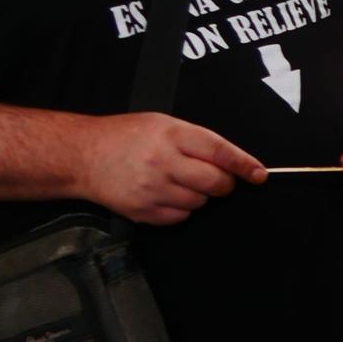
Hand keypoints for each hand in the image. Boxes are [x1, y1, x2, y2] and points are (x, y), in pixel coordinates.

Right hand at [72, 113, 264, 226]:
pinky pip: (181, 217)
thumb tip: (234, 162)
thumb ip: (197, 141)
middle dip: (223, 183)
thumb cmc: (125, 137)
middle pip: (215, 183)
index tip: (259, 175)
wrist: (82, 155)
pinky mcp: (144, 211)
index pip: (220, 152)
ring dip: (198, 195)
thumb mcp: (163, 124)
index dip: (244, 165)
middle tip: (215, 178)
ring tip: (177, 180)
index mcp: (171, 135)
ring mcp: (152, 189)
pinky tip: (164, 193)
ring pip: (200, 202)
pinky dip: (180, 208)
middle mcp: (163, 162)